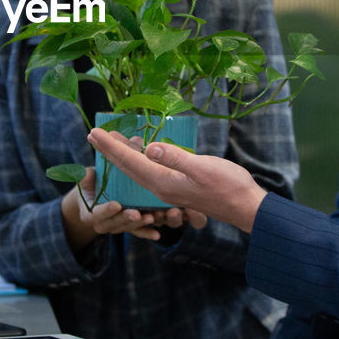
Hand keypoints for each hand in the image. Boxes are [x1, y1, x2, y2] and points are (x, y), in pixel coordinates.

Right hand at [59, 167, 162, 251]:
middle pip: (114, 223)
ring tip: (151, 218)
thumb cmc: (92, 184)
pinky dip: (147, 233)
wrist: (97, 197)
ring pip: (128, 228)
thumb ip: (86, 177)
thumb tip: (86, 173)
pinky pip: (138, 232)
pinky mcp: (128, 228)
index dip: (106, 210)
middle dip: (126, 219)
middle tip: (137, 213)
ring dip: (140, 224)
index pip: (97, 214)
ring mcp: (116, 227)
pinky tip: (157, 235)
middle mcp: (102, 225)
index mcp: (89, 214)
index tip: (116, 205)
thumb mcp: (87, 180)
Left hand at [87, 129, 267, 232]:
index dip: (111, 146)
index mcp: (163, 182)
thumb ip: (175, 157)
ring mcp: (168, 189)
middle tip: (93, 135)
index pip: (130, 161)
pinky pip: (149, 173)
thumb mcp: (202, 168)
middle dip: (110, 151)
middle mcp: (161, 188)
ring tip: (111, 141)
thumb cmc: (228, 185)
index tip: (94, 132)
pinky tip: (139, 153)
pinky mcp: (177, 188)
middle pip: (128, 167)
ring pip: (138, 170)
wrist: (245, 206)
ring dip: (123, 155)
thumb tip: (149, 147)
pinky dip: (139, 160)